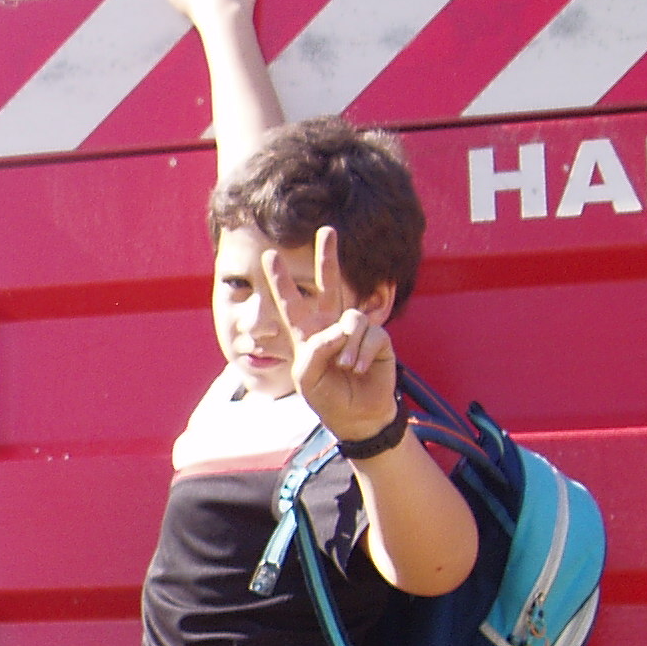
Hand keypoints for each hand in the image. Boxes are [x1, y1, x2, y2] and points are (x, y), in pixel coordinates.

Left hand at [260, 226, 398, 441]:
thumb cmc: (327, 396)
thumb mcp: (306, 377)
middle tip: (327, 230)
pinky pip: (369, 334)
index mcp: (307, 333)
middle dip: (328, 257)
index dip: (281, 281)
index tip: (269, 256)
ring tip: (346, 368)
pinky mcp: (377, 336)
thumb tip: (340, 328)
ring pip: (350, 319)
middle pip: (328, 284)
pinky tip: (360, 368)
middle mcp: (331, 325)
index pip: (291, 303)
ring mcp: (355, 330)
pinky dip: (361, 353)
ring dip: (347, 347)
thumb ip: (314, 351)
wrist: (355, 416)